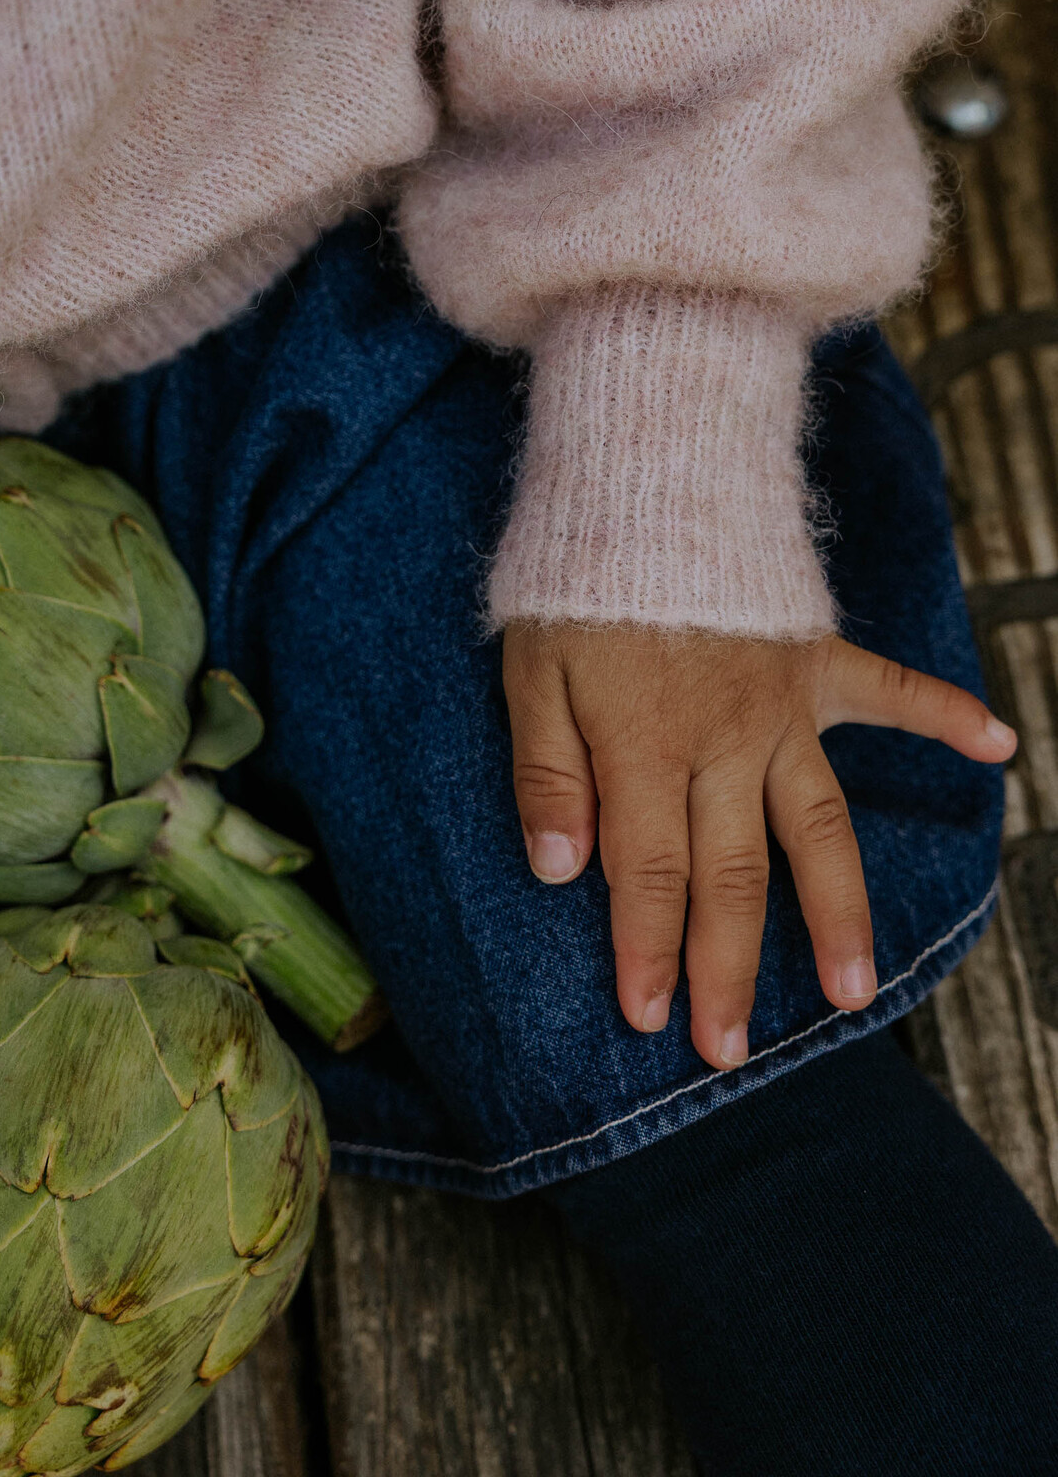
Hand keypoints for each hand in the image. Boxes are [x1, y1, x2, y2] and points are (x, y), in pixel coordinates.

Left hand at [501, 625, 1015, 1070]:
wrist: (642, 480)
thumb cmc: (572, 582)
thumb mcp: (530, 670)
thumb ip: (546, 770)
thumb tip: (557, 870)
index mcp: (644, 746)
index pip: (645, 873)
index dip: (646, 950)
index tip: (649, 1017)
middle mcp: (724, 741)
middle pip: (732, 874)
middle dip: (727, 967)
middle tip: (727, 1050)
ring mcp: (781, 706)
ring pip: (817, 826)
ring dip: (837, 910)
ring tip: (853, 992)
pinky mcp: (817, 660)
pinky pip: (891, 692)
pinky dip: (946, 716)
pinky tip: (998, 748)